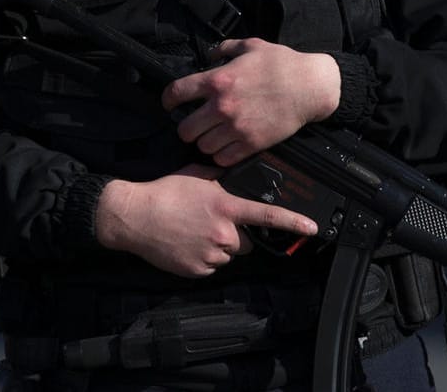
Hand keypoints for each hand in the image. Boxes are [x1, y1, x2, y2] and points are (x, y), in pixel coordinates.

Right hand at [94, 166, 316, 276]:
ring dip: (217, 247)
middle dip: (234, 234)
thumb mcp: (195, 176)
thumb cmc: (163, 192)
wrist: (134, 216)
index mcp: (225, 207)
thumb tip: (232, 179)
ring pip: (227, 255)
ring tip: (192, 233)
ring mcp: (210, 254)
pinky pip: (210, 266)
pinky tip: (184, 244)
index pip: (266, 215)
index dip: (293, 222)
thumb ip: (219, 180)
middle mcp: (223, 233)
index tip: (312, 228)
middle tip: (210, 223)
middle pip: (244, 241)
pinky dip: (201, 258)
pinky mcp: (198, 270)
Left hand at [162, 38, 339, 165]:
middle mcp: (222, 106)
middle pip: (185, 129)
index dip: (167, 100)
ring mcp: (236, 127)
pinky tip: (225, 147)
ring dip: (204, 142)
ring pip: (202, 146)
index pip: (176, 93)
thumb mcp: (250, 46)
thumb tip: (210, 54)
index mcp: (218, 80)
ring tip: (211, 136)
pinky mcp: (252, 143)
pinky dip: (220, 155)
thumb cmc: (282, 64)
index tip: (169, 105)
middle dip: (186, 127)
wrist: (311, 87)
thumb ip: (225, 49)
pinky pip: (223, 158)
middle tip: (193, 124)